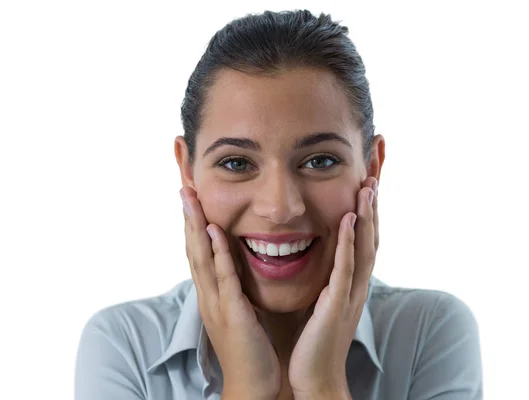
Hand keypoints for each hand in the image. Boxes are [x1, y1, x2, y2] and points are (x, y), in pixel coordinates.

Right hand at [180, 186, 279, 399]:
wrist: (253, 385)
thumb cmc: (252, 350)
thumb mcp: (241, 314)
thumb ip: (238, 291)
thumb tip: (241, 270)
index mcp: (212, 297)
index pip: (199, 255)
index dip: (194, 227)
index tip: (193, 201)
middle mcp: (208, 297)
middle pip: (192, 251)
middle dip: (188, 219)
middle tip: (183, 189)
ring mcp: (217, 304)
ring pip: (201, 259)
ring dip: (195, 227)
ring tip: (190, 199)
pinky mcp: (232, 313)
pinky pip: (223, 278)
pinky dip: (217, 254)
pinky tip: (213, 232)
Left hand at [288, 177, 378, 398]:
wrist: (316, 378)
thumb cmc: (316, 340)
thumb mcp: (325, 300)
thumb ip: (329, 276)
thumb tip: (325, 254)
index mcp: (353, 281)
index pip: (366, 235)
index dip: (370, 205)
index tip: (371, 174)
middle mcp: (358, 283)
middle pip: (373, 234)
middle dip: (376, 201)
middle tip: (378, 168)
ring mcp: (350, 294)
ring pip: (365, 247)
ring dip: (368, 216)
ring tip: (368, 185)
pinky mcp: (336, 305)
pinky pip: (345, 270)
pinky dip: (349, 244)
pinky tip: (349, 221)